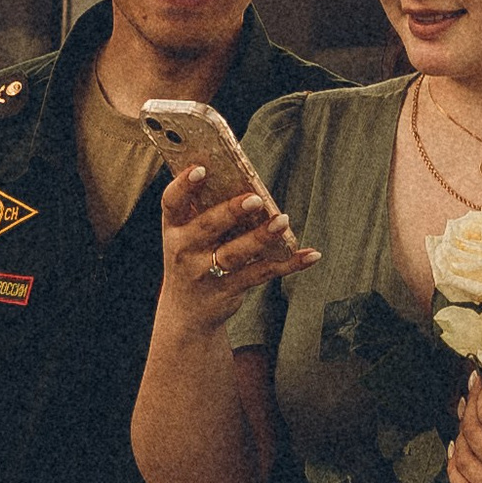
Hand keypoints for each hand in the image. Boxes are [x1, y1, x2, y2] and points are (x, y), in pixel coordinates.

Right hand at [156, 164, 314, 341]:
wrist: (187, 313)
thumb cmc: (193, 258)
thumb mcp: (187, 235)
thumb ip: (205, 209)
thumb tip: (242, 174)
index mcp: (173, 228)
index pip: (171, 202)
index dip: (184, 185)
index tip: (200, 169)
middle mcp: (185, 251)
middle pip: (208, 227)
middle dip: (231, 211)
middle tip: (254, 198)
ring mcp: (206, 273)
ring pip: (236, 254)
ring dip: (261, 237)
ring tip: (282, 221)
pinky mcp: (230, 290)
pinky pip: (262, 273)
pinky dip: (289, 264)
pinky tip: (310, 254)